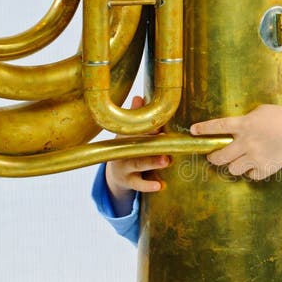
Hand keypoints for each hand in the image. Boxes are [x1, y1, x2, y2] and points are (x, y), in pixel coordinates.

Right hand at [105, 95, 170, 215]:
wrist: (114, 174)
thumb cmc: (128, 148)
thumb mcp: (128, 134)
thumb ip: (135, 118)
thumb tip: (138, 96)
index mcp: (125, 137)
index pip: (135, 131)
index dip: (147, 128)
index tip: (159, 125)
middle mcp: (123, 150)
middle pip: (137, 146)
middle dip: (151, 142)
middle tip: (165, 140)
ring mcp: (125, 166)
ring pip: (138, 164)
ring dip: (152, 162)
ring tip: (166, 161)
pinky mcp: (128, 181)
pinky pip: (138, 184)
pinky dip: (148, 186)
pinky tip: (160, 186)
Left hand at [190, 104, 281, 179]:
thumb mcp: (261, 111)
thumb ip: (245, 119)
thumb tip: (233, 126)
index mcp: (244, 125)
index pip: (217, 127)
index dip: (203, 129)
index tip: (193, 131)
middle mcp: (247, 142)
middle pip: (219, 156)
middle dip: (213, 157)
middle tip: (214, 156)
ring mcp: (255, 157)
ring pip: (232, 169)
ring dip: (233, 165)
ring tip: (239, 160)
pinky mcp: (264, 169)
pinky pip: (250, 175)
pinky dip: (251, 171)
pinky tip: (256, 164)